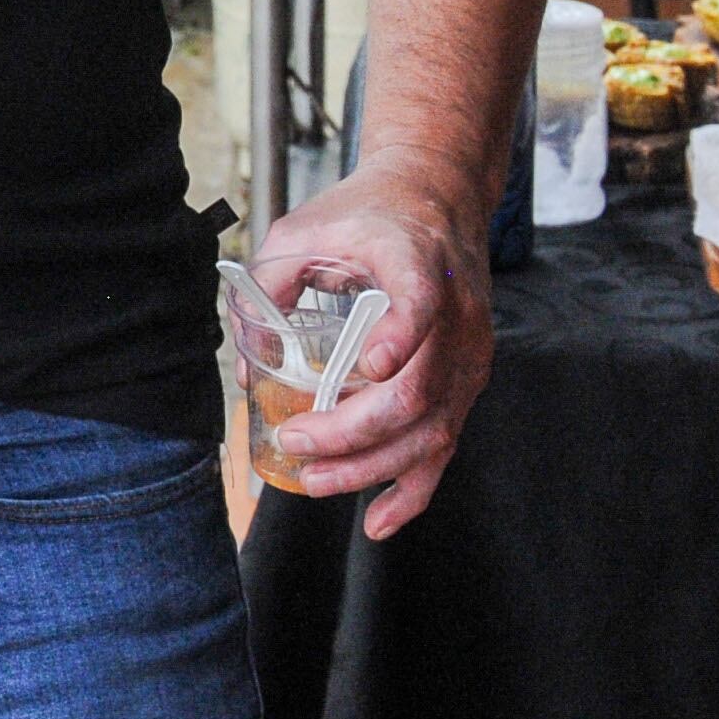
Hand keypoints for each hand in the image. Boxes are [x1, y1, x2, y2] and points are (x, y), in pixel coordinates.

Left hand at [251, 167, 496, 538]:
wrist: (436, 198)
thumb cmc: (369, 214)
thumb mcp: (306, 227)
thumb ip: (269, 285)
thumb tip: (249, 367)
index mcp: (418, 263)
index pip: (420, 301)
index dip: (401, 335)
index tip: (374, 363)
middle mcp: (456, 314)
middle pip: (418, 390)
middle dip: (354, 431)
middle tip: (296, 442)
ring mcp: (469, 354)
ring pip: (434, 429)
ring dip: (374, 466)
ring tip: (316, 481)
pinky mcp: (467, 380)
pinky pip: (447, 443)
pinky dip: (414, 488)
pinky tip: (380, 520)